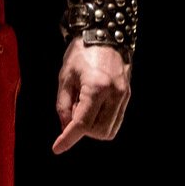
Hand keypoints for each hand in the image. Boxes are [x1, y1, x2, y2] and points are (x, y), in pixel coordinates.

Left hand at [52, 35, 130, 152]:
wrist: (103, 36)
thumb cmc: (80, 53)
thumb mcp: (64, 77)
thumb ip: (63, 105)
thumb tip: (65, 128)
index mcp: (96, 87)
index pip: (82, 123)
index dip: (68, 138)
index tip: (57, 148)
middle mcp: (114, 94)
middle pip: (98, 131)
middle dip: (81, 130)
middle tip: (72, 108)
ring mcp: (124, 97)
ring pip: (108, 131)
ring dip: (92, 127)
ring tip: (82, 105)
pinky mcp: (127, 97)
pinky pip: (114, 121)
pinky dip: (101, 122)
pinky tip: (92, 106)